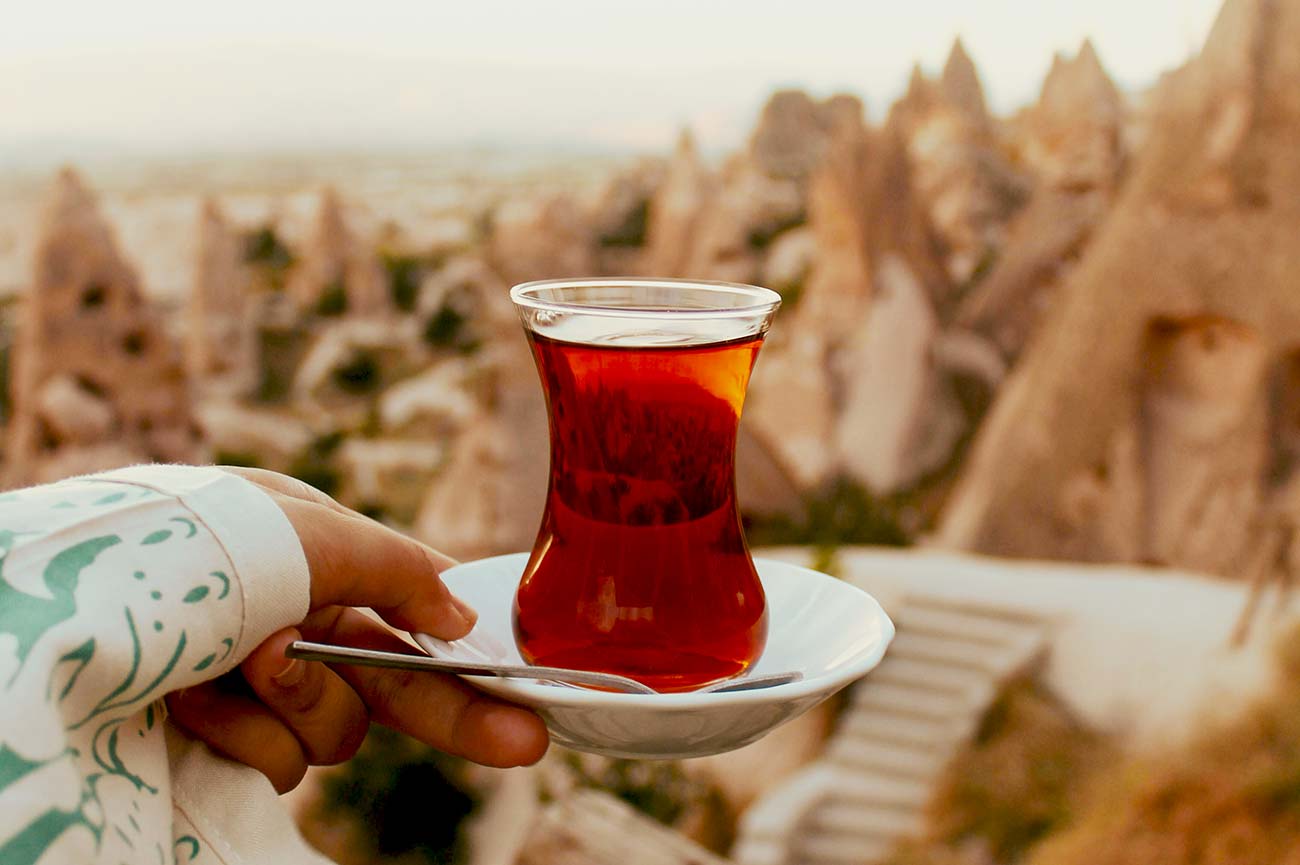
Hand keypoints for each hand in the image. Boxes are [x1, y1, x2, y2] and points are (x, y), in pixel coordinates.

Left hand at [166, 467, 548, 792]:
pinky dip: (247, 736)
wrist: (69, 614)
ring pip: (336, 730)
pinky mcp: (220, 740)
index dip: (465, 646)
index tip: (521, 685)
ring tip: (245, 661)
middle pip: (396, 681)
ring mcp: (255, 687)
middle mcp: (291, 620)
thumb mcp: (303, 534)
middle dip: (458, 714)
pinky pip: (277, 764)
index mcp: (311, 556)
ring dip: (300, 700)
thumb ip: (397, 571)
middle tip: (524, 747)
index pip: (410, 605)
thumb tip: (461, 620)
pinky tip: (198, 700)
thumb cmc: (189, 549)